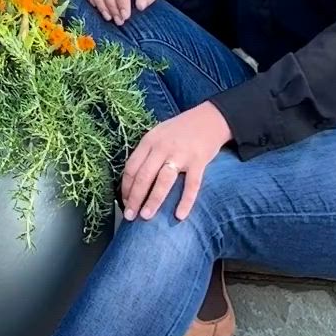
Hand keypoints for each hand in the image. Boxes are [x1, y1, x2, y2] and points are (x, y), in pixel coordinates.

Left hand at [121, 103, 231, 222]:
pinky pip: (191, 185)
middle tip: (129, 216)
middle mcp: (162, 147)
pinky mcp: (199, 161)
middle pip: (144, 176)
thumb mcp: (158, 134)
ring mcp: (181, 154)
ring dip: (153, 201)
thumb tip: (133, 179)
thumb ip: (147, 152)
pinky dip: (186, 201)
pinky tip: (180, 215)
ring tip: (145, 217)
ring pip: (163, 181)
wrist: (211, 118)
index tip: (124, 202)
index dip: (126, 187)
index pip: (131, 167)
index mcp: (149, 141)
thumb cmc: (181, 129)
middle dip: (135, 198)